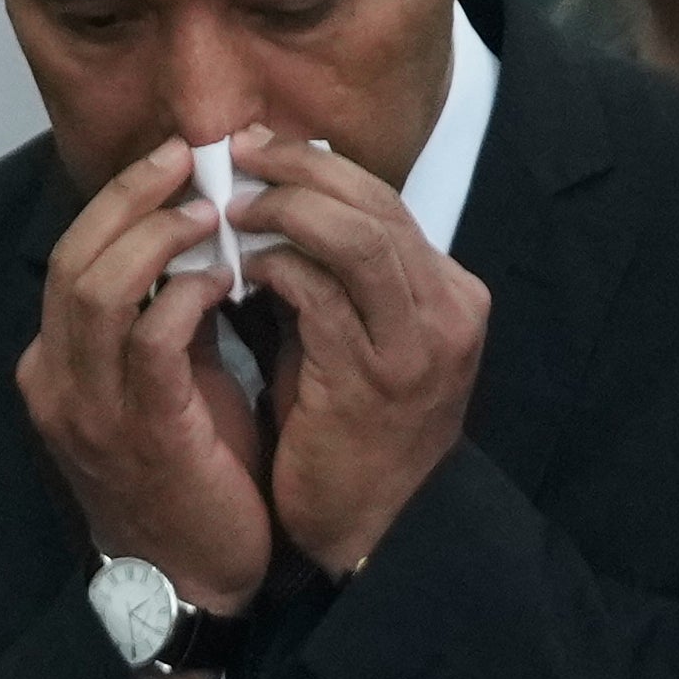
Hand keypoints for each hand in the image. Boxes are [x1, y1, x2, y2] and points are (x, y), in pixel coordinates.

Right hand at [17, 136, 274, 617]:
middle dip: (132, 196)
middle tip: (190, 155)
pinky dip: (186, 293)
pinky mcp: (141, 430)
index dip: (119, 200)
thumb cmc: (190, 476)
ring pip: (99, 287)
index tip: (174, 160)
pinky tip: (228, 274)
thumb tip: (208, 237)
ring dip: (159, 234)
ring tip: (212, 206)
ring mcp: (90, 408)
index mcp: (56, 364)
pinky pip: (152, 338)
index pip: (72, 256)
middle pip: (74, 256)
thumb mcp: (170, 384)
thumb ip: (171, 316)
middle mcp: (57, 379)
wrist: (193, 579)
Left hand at [233, 131, 490, 576]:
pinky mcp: (373, 379)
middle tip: (235, 153)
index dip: (317, 166)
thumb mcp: (344, 341)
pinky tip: (237, 268)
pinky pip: (320, 298)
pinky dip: (275, 271)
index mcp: (446, 293)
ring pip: (355, 238)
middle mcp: (446, 309)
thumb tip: (258, 206)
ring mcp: (418, 345)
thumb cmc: (342, 434)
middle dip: (299, 170)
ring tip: (231, 206)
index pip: (384, 200)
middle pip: (375, 204)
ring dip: (284, 211)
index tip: (257, 148)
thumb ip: (320, 278)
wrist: (369, 531)